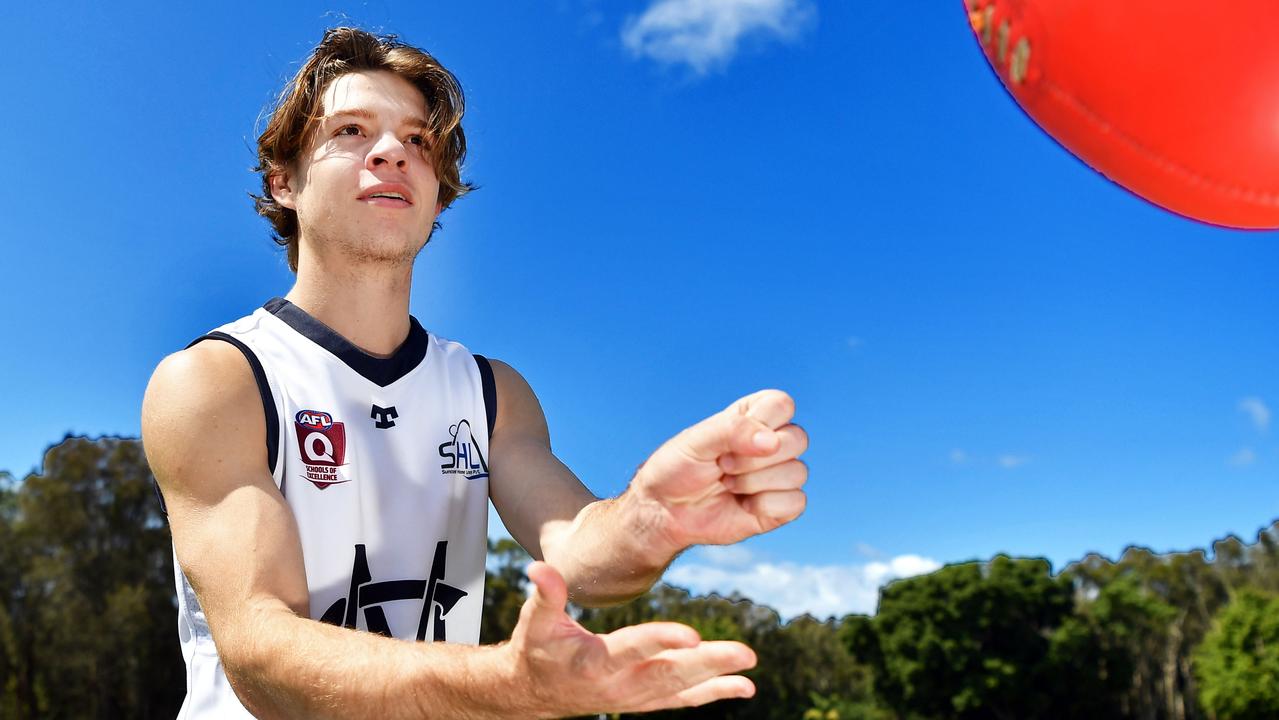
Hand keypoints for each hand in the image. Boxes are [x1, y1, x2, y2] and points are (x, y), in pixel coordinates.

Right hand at [506, 562, 756, 716]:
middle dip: (708, 664)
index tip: (692, 635)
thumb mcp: (535, 621)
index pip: (631, 650)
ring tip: (749, 667)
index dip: (660, 641)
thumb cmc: (536, 648)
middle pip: (668, 673)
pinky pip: (680, 699)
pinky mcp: (642, 701)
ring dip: (717, 677)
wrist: (533, 693)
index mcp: (592, 662)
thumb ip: (546, 595)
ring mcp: (633, 698)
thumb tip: (539, 566)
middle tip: (744, 653)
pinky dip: (712, 693)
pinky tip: (743, 687)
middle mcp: (617, 686)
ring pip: (679, 687)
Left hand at [631, 389, 807, 550]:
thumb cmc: (678, 468)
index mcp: (755, 416)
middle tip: (723, 465)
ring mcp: (779, 474)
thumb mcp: (696, 440)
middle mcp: (773, 442)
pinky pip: (797, 502)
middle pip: (798, 439)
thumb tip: (772, 441)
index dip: (760, 424)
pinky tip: (742, 505)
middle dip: (754, 458)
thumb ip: (733, 430)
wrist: (665, 511)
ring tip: (728, 484)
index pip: (782, 405)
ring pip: (798, 472)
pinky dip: (764, 506)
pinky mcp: (781, 506)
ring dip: (753, 483)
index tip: (728, 439)